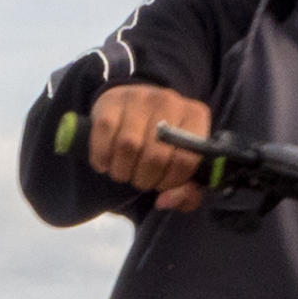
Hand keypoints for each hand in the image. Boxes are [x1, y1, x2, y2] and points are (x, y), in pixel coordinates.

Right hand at [88, 85, 214, 212]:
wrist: (135, 107)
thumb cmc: (163, 143)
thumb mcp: (182, 167)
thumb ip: (186, 193)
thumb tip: (164, 201)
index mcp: (196, 116)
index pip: (186, 160)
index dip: (170, 182)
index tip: (162, 184)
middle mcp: (170, 101)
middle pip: (155, 156)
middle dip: (144, 179)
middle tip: (140, 179)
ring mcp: (140, 97)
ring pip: (127, 147)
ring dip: (122, 171)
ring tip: (123, 171)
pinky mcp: (112, 100)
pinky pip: (104, 136)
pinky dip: (102, 158)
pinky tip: (106, 161)